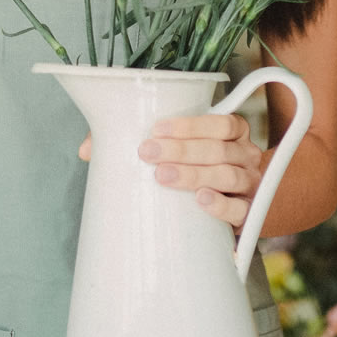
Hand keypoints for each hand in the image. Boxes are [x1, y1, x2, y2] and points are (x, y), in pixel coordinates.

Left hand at [78, 115, 263, 227]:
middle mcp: (246, 156)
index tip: (156, 129)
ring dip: (194, 174)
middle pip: (219, 149)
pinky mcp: (248, 214)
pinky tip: (200, 200)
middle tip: (148, 153)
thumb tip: (87, 150)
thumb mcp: (176, 150)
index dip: (191, 125)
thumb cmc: (197, 169)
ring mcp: (249, 185)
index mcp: (234, 133)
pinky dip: (220, 204)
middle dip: (182, 149)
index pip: (221, 123)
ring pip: (227, 175)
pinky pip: (239, 209)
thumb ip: (136, 142)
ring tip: (163, 176)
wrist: (232, 208)